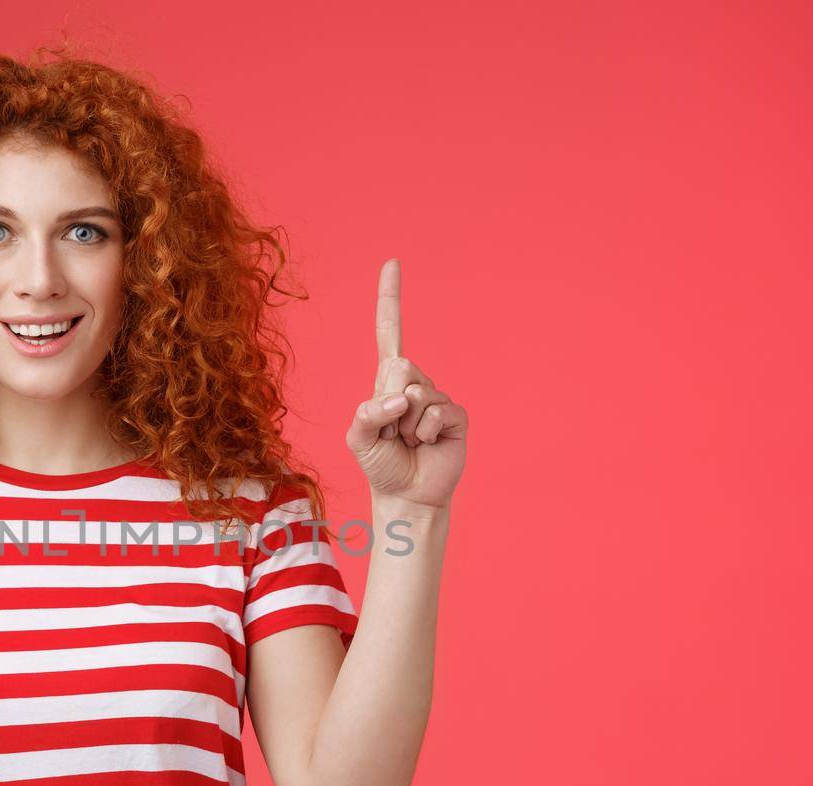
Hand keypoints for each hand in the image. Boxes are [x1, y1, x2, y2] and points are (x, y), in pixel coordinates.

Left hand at [345, 259, 466, 510]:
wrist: (407, 495)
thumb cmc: (381, 464)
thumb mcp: (357, 438)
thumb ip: (366, 413)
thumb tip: (402, 397)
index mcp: (388, 380)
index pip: (389, 332)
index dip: (390, 299)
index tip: (393, 263)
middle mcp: (414, 382)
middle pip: (400, 366)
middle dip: (389, 402)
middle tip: (392, 430)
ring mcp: (436, 397)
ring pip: (416, 392)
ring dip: (404, 425)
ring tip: (407, 441)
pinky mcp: (455, 415)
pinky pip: (436, 411)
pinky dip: (423, 433)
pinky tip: (426, 445)